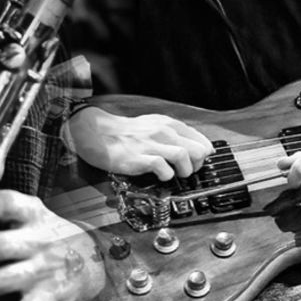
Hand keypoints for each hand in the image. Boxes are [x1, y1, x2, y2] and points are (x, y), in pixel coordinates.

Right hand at [66, 107, 213, 179]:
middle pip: (197, 149)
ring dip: (185, 170)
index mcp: (169, 124)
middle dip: (197, 165)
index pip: (201, 140)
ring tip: (177, 174)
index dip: (203, 155)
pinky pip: (161, 167)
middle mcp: (163, 132)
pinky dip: (166, 175)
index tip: (198, 162)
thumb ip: (176, 134)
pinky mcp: (138, 158)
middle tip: (188, 171)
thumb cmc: (128, 132)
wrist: (97, 132)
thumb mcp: (155, 125)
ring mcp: (150, 145)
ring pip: (183, 156)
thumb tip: (198, 148)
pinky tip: (161, 176)